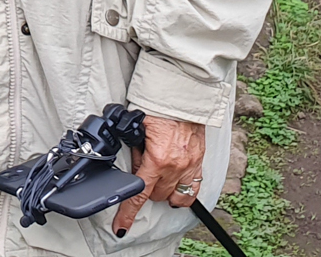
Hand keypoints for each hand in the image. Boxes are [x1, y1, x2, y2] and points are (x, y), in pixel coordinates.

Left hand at [114, 115, 206, 237]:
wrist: (183, 95)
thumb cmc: (160, 107)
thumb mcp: (138, 129)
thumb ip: (137, 151)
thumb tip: (135, 167)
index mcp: (158, 158)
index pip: (140, 194)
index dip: (128, 212)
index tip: (121, 225)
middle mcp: (176, 166)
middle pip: (156, 195)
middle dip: (146, 187)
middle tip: (142, 168)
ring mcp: (189, 165)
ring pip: (174, 195)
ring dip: (163, 191)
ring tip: (157, 178)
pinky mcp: (199, 161)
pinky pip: (193, 189)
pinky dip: (184, 194)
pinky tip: (176, 192)